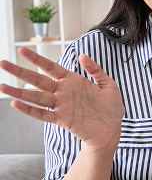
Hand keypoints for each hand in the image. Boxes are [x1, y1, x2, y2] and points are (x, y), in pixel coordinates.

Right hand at [0, 47, 124, 152]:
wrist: (113, 129)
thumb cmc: (111, 107)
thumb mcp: (108, 84)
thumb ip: (95, 70)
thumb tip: (82, 55)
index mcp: (73, 81)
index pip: (51, 67)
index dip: (37, 59)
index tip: (22, 50)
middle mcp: (63, 92)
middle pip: (38, 80)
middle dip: (20, 72)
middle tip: (3, 63)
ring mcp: (61, 106)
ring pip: (36, 97)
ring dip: (19, 92)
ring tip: (3, 86)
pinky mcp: (63, 120)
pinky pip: (43, 114)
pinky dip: (30, 110)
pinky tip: (16, 104)